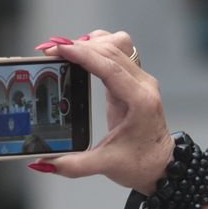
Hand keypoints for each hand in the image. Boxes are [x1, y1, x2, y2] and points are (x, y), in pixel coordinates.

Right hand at [31, 31, 171, 193]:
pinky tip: (81, 54)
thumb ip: (73, 165)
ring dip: (90, 43)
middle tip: (51, 50)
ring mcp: (140, 80)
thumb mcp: (106, 166)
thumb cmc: (142, 163)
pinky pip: (117, 53)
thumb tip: (45, 162)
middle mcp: (143, 85)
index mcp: (140, 101)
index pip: (110, 67)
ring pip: (117, 45)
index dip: (84, 54)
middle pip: (112, 49)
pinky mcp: (133, 81)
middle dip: (79, 45)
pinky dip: (98, 49)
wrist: (162, 166)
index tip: (60, 48)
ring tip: (65, 50)